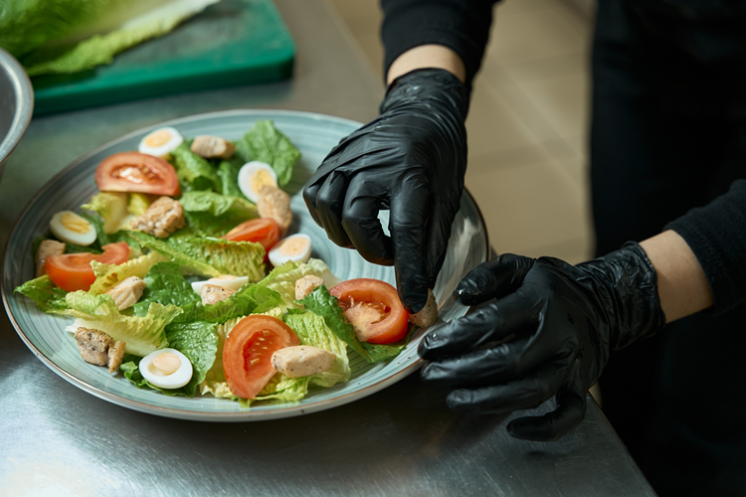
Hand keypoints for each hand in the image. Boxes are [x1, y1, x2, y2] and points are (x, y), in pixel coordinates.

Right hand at [303, 68, 468, 312]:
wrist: (421, 113)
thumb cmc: (439, 159)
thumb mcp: (447, 200)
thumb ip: (431, 243)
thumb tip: (422, 288)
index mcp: (411, 174)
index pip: (406, 231)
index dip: (409, 271)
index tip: (415, 302)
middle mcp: (373, 163)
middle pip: (355, 220)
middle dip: (374, 248)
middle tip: (392, 248)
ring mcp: (346, 157)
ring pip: (328, 209)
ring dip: (347, 234)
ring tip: (368, 233)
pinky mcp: (331, 158)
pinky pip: (315, 196)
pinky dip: (328, 216)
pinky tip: (348, 218)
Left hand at [418, 243, 665, 440]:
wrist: (603, 301)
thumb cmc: (551, 286)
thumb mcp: (520, 266)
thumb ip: (488, 275)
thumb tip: (461, 294)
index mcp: (541, 301)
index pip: (494, 322)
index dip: (457, 337)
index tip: (430, 347)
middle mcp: (559, 335)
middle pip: (509, 361)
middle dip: (464, 371)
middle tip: (432, 375)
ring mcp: (572, 363)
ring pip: (533, 391)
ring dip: (490, 401)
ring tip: (454, 400)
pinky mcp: (582, 385)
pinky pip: (568, 415)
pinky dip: (544, 428)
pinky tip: (512, 428)